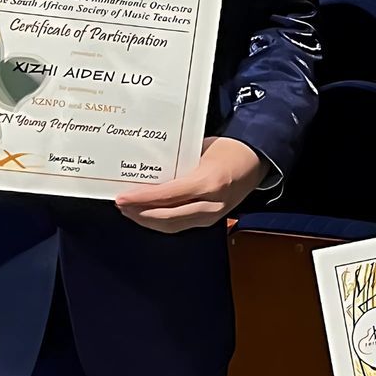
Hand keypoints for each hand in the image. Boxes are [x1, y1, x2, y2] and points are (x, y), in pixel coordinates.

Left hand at [113, 136, 264, 231]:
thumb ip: (176, 163)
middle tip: (120, 205)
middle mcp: (211, 204)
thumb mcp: (200, 149)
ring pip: (173, 226)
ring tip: (129, 211)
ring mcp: (213, 215)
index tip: (122, 197)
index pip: (168, 196)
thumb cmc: (228, 149)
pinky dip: (161, 221)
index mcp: (209, 182)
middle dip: (140, 214)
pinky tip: (148, 214)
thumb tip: (146, 172)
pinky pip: (180, 225)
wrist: (255, 160)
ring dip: (148, 220)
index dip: (142, 199)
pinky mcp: (211, 220)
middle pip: (168, 217)